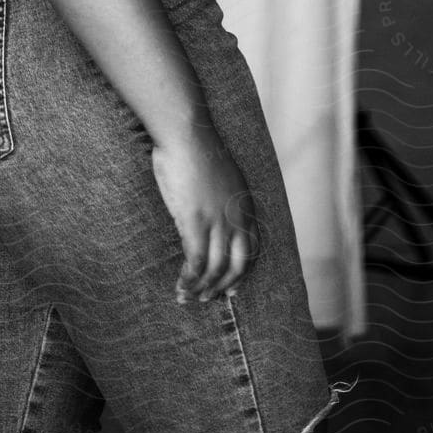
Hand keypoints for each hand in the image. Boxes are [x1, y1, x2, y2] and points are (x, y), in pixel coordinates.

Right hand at [151, 121, 259, 302]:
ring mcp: (217, 221)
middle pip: (237, 266)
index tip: (231, 288)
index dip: (241, 274)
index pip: (251, 251)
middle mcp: (237, 218)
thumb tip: (211, 210)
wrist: (188, 133)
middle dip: (222, 287)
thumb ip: (222, 198)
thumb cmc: (197, 148)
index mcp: (246, 207)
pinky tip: (181, 284)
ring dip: (202, 288)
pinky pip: (195, 261)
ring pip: (215, 268)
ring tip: (188, 297)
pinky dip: (189, 278)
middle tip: (207, 299)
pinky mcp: (195, 221)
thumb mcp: (222, 176)